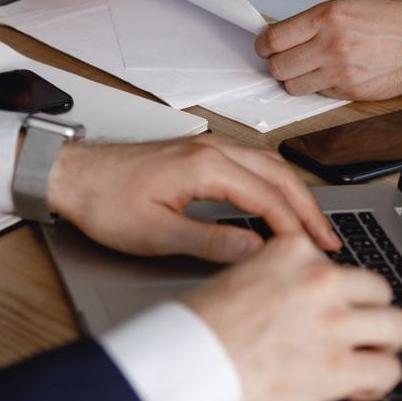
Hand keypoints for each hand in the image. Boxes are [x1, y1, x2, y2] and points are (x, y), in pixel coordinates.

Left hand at [47, 137, 339, 262]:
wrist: (73, 176)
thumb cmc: (104, 202)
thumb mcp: (157, 234)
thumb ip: (211, 241)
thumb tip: (254, 249)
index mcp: (205, 166)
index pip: (268, 197)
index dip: (294, 228)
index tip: (311, 253)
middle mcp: (211, 149)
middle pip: (279, 175)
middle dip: (308, 210)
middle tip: (329, 242)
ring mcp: (206, 147)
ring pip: (268, 166)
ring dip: (295, 195)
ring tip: (313, 227)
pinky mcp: (199, 153)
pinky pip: (252, 164)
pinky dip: (275, 184)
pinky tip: (280, 203)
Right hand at [184, 236, 401, 400]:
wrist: (184, 365)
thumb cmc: (197, 330)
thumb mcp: (238, 277)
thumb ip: (278, 278)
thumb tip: (299, 300)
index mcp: (294, 252)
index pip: (341, 264)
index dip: (340, 294)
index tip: (332, 310)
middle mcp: (320, 281)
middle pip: (380, 291)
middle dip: (371, 316)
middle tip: (358, 336)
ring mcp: (333, 323)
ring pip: (397, 326)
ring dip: (384, 345)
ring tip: (367, 360)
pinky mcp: (337, 367)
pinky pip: (388, 370)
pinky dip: (378, 383)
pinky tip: (360, 388)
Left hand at [256, 0, 401, 100]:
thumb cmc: (388, 19)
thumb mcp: (346, 6)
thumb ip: (312, 22)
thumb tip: (282, 36)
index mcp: (327, 17)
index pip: (273, 39)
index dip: (263, 45)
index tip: (265, 46)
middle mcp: (331, 45)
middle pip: (278, 67)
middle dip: (276, 63)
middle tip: (285, 58)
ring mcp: (341, 72)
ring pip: (294, 86)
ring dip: (295, 78)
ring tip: (309, 67)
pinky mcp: (350, 92)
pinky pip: (318, 94)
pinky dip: (320, 85)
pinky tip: (333, 72)